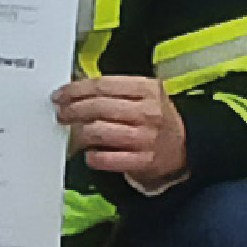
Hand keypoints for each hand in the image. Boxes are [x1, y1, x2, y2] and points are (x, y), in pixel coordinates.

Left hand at [57, 70, 190, 190]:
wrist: (184, 148)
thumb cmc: (157, 120)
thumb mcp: (145, 95)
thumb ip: (115, 90)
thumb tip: (77, 89)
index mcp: (148, 89)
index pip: (103, 85)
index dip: (76, 89)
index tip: (61, 94)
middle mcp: (148, 112)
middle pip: (97, 107)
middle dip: (72, 110)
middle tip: (62, 114)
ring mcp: (145, 138)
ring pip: (97, 132)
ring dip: (78, 134)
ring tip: (73, 134)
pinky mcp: (142, 162)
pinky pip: (104, 159)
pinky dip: (91, 156)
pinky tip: (90, 153)